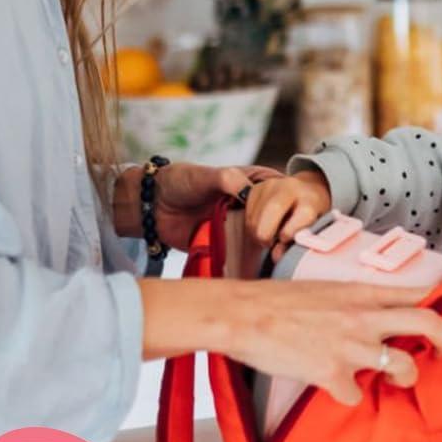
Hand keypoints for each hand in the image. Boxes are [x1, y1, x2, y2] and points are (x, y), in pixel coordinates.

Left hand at [116, 162, 280, 250]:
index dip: (288, 203)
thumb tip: (249, 191)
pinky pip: (245, 255)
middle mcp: (252, 206)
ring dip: (270, 248)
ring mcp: (242, 227)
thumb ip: (227, 179)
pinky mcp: (230, 246)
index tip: (287, 214)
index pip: (282, 192)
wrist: (153, 207)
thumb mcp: (205, 176)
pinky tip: (259, 266)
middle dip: (281, 229)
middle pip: (278, 219)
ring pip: (265, 239)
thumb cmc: (180, 182)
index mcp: (252, 183)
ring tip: (274, 254)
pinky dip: (252, 261)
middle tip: (277, 238)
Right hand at [220, 279, 441, 402]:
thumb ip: (352, 299)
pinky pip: (358, 396)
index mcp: (361, 293)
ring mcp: (350, 346)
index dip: (440, 299)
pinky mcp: (332, 374)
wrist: (243, 314)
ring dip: (406, 376)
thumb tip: (370, 310)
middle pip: (427, 322)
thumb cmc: (277, 301)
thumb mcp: (324, 288)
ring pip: (405, 366)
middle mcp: (363, 317)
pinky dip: (351, 397)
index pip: (415, 292)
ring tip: (395, 377)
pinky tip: (341, 391)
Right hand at [245, 170, 333, 257]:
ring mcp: (272, 186)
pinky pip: (248, 213)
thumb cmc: (312, 213)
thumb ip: (297, 243)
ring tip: (268, 237)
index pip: (304, 213)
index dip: (291, 231)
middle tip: (268, 244)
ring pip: (256, 214)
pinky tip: (262, 227)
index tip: (285, 240)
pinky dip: (252, 226)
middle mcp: (292, 187)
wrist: (306, 189)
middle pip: (274, 208)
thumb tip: (276, 255)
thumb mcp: (314, 227)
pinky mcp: (256, 188)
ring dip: (257, 232)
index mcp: (311, 199)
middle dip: (266, 233)